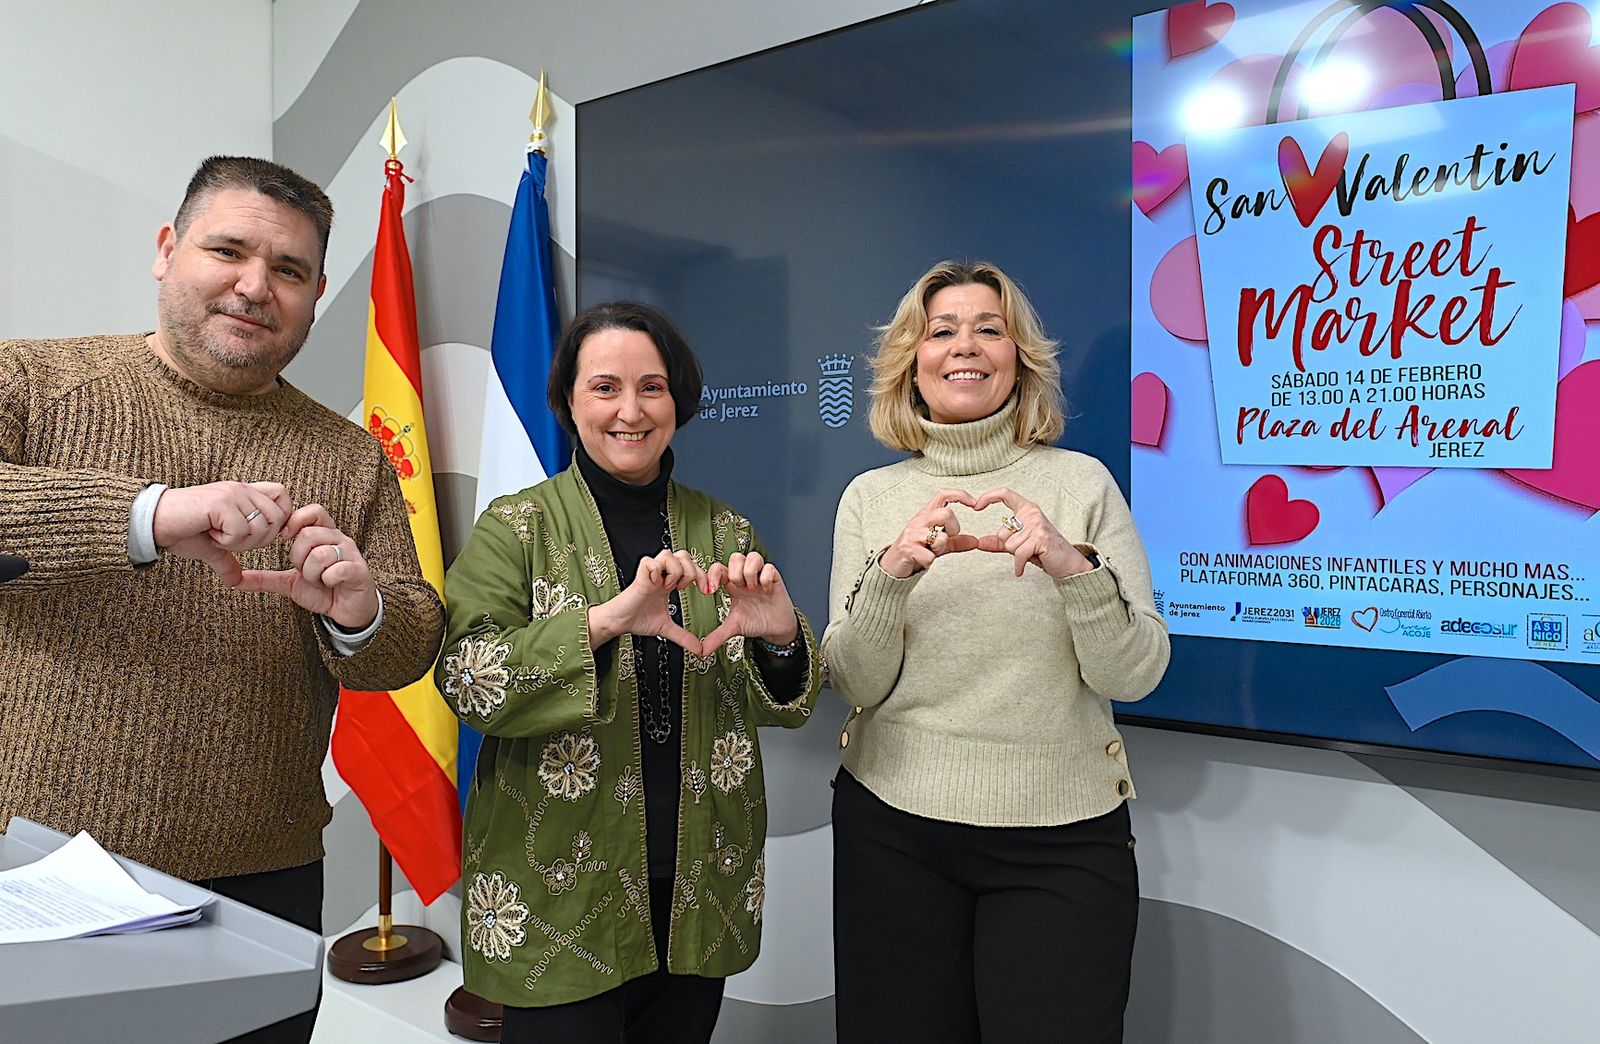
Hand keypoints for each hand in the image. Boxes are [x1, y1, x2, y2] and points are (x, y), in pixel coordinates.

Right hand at [153, 481, 291, 583]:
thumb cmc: (182, 531)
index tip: (263, 535)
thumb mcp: (212, 548)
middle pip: (277, 518)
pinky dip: (226, 541)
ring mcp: (232, 494)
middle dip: (258, 539)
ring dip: (239, 542)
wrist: (152, 524)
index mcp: (244, 494)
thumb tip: (235, 582)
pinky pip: (240, 531)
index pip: (282, 496)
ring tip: (217, 535)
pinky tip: (209, 533)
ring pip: (261, 527)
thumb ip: (228, 561)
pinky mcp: (220, 503)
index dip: (281, 518)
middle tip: (230, 539)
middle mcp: (241, 490)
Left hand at [234, 504, 380, 629]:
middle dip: (299, 557)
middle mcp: (340, 540)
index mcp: (324, 536)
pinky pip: (337, 569)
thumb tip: (235, 580)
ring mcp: (351, 554)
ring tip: (319, 580)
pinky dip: (327, 580)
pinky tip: (330, 585)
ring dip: (313, 572)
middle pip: (309, 534)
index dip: (296, 521)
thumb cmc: (323, 591)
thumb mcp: (289, 583)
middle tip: (304, 571)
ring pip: (321, 553)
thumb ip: (265, 578)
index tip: (284, 538)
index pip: (312, 511)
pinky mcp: (358, 571)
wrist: (348, 611)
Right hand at [587, 550, 704, 654]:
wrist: (619, 622)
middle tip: (686, 589)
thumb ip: (684, 637)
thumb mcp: (667, 628)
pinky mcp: (639, 576)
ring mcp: (651, 574)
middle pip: (683, 555)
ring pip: (668, 554)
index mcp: (669, 582)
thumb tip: (700, 651)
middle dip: (692, 571)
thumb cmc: (637, 619)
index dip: (703, 575)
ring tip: (669, 587)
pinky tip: (656, 585)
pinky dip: (656, 572)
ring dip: (674, 571)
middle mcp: (661, 575)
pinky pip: (650, 561)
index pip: (692, 566)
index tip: (706, 591)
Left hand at [701, 552, 797, 655]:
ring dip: (749, 572)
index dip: (712, 575)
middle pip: (735, 557)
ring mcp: (760, 576)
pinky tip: (766, 590)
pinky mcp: (775, 578)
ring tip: (752, 588)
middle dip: (734, 572)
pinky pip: (769, 567)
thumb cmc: (756, 622)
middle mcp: (745, 577)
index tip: (710, 591)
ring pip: (752, 556)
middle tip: (738, 588)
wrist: (776, 628)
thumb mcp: (734, 628)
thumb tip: (701, 651)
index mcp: (732, 586)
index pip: (719, 568)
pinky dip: (765, 578)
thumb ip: (717, 636)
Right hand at [879, 488, 982, 578]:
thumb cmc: (914, 550)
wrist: (890, 565)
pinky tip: (921, 561)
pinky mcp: (907, 548)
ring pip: (940, 537)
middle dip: (954, 528)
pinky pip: (930, 556)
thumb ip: (955, 542)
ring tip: (930, 552)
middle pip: (946, 513)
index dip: (961, 495)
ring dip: (940, 549)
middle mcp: (918, 521)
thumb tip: (975, 541)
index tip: (974, 503)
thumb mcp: (937, 544)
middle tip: (948, 538)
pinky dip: (929, 562)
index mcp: (926, 515)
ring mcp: (912, 534)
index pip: (943, 495)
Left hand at [973, 487, 1093, 577]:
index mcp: (1027, 509)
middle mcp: (1032, 513)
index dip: (988, 496)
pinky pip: (1018, 554)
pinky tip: (1022, 569)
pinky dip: (1018, 565)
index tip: (975, 506)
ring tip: (1033, 553)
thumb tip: (978, 542)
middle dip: (1010, 546)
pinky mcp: (1040, 538)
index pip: (1005, 494)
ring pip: (1009, 545)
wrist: (1069, 563)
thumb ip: (999, 542)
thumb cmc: (1044, 551)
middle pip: (1002, 532)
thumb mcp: (1019, 544)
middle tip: (1027, 549)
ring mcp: (1036, 524)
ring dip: (1017, 555)